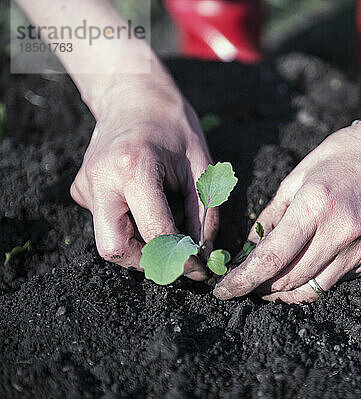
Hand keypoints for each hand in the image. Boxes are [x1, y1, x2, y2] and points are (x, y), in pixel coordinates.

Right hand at [70, 80, 215, 279]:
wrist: (132, 95)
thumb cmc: (172, 125)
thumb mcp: (200, 164)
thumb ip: (204, 211)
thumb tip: (204, 252)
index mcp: (134, 168)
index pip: (155, 232)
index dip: (180, 258)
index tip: (198, 266)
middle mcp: (102, 179)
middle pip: (114, 248)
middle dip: (147, 262)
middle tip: (174, 259)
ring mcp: (86, 185)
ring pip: (107, 239)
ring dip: (139, 246)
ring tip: (164, 227)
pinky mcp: (80, 189)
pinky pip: (104, 222)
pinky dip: (128, 226)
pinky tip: (143, 204)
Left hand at [213, 123, 360, 302]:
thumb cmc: (343, 157)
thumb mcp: (297, 177)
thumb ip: (271, 217)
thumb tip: (250, 251)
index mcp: (316, 206)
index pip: (272, 258)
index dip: (243, 280)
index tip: (224, 289)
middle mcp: (340, 233)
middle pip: (289, 280)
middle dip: (259, 288)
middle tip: (244, 283)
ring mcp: (360, 250)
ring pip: (312, 290)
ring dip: (284, 292)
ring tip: (268, 283)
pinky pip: (334, 281)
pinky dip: (312, 280)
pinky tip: (302, 267)